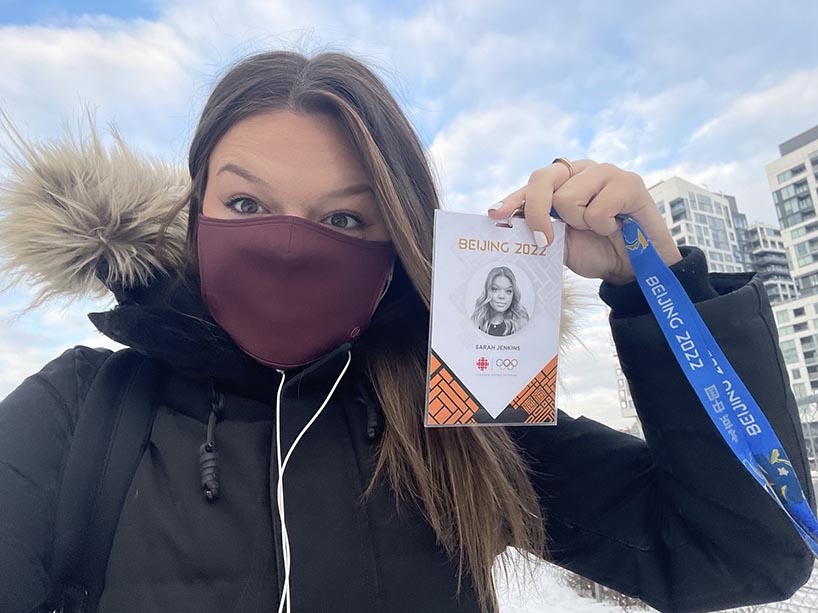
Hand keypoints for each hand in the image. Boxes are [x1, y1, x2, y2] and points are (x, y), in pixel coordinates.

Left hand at [488, 159, 681, 284]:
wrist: (633, 267)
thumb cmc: (596, 251)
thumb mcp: (558, 244)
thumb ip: (536, 230)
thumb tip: (505, 225)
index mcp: (562, 182)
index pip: (531, 185)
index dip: (512, 199)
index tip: (496, 214)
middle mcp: (580, 171)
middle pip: (542, 179)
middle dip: (537, 213)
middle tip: (546, 240)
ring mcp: (605, 172)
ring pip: (567, 197)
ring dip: (580, 223)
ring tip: (598, 228)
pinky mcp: (629, 182)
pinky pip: (598, 208)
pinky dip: (603, 226)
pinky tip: (616, 226)